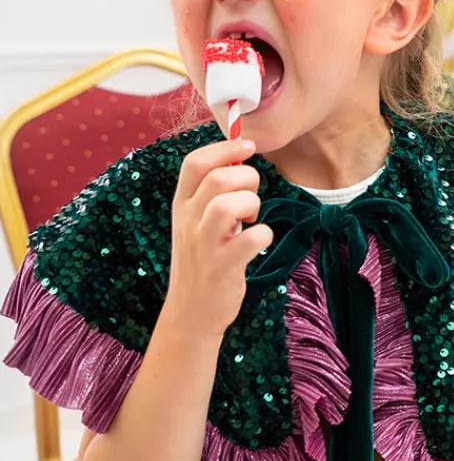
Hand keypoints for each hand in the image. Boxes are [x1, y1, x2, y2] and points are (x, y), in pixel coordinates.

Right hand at [163, 139, 273, 339]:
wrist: (190, 313)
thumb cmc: (203, 258)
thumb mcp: (197, 221)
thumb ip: (213, 192)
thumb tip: (242, 159)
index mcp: (182, 205)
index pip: (194, 162)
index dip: (225, 147)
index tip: (248, 146)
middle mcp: (189, 221)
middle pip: (218, 178)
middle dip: (246, 178)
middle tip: (251, 198)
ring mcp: (204, 245)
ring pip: (226, 204)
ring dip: (251, 205)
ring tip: (251, 220)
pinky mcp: (223, 267)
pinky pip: (252, 239)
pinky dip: (264, 235)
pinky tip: (259, 242)